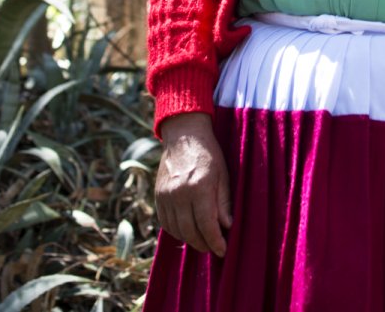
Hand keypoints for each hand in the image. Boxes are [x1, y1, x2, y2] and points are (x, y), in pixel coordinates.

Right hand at [155, 113, 232, 256]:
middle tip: (214, 248)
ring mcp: (165, 195)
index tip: (223, 250)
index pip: (206, 225)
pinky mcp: (158, 195)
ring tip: (202, 241)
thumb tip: (226, 227)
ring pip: (175, 229)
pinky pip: (165, 222)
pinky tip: (186, 231)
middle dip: (203, 244)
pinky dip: (176, 231)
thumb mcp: (223, 175)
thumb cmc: (208, 153)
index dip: (215, 242)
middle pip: (189, 231)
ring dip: (189, 240)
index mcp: (198, 187)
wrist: (183, 135)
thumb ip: (224, 202)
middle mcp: (178, 194)